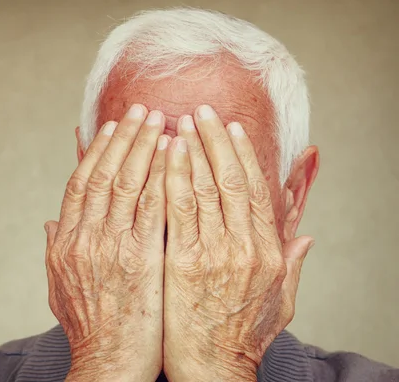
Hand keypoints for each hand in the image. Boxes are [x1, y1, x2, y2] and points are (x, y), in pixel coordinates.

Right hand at [45, 104, 169, 380]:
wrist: (108, 365)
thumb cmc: (90, 328)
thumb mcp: (59, 287)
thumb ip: (54, 249)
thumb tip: (50, 221)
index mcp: (67, 242)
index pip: (82, 182)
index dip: (98, 150)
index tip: (113, 126)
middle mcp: (85, 238)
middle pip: (105, 173)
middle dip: (126, 137)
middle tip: (142, 109)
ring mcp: (111, 247)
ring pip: (129, 183)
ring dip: (145, 147)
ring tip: (161, 120)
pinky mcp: (141, 260)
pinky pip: (154, 208)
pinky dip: (163, 178)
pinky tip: (176, 157)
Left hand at [163, 105, 313, 380]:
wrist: (213, 370)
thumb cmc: (241, 336)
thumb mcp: (280, 302)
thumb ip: (292, 265)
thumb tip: (306, 238)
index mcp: (267, 252)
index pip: (252, 189)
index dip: (239, 154)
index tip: (229, 127)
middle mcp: (243, 247)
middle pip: (228, 180)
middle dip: (212, 140)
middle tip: (200, 111)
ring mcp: (213, 254)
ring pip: (201, 188)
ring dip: (189, 151)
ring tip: (178, 123)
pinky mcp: (182, 264)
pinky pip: (175, 210)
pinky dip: (169, 178)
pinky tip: (161, 156)